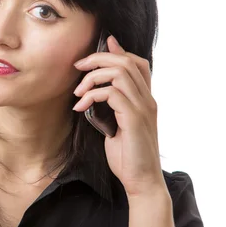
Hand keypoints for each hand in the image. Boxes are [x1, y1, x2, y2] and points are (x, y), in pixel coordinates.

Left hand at [72, 35, 165, 197]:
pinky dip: (92, 96)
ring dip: (92, 77)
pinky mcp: (134, 119)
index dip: (118, 51)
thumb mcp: (116, 123)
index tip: (100, 46)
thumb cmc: (126, 154)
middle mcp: (148, 99)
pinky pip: (112, 93)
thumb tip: (96, 88)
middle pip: (125, 61)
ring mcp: (143, 108)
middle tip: (77, 67)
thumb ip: (111, 104)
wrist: (140, 180)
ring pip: (119, 72)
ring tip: (78, 92)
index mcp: (145, 99)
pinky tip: (80, 108)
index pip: (138, 62)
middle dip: (97, 59)